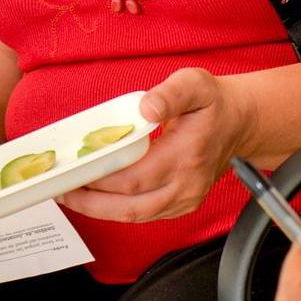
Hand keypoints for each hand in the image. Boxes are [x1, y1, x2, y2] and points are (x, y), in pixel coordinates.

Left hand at [64, 68, 255, 222]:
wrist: (239, 123)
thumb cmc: (213, 103)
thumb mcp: (194, 84)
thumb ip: (170, 94)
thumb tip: (147, 108)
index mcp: (187, 155)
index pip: (135, 178)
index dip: (101, 179)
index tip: (74, 170)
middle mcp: (186, 184)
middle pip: (131, 207)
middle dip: (91, 202)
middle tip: (62, 190)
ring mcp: (185, 199)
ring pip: (136, 216)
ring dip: (100, 210)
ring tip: (72, 195)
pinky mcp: (181, 204)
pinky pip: (144, 215)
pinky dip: (117, 210)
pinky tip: (96, 198)